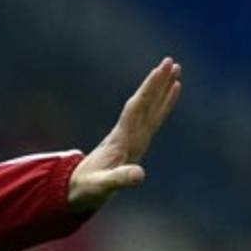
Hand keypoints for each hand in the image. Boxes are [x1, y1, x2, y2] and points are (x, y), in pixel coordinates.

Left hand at [67, 57, 181, 211]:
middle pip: (144, 103)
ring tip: (175, 69)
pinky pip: (152, 118)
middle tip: (171, 61)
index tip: (160, 72)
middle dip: (156, 83)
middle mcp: (127, 134)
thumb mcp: (102, 186)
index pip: (137, 109)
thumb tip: (140, 175)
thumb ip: (120, 179)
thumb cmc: (87, 188)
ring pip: (149, 107)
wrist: (74, 189)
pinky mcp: (135, 142)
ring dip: (161, 89)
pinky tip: (172, 92)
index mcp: (121, 140)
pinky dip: (163, 105)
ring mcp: (131, 136)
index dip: (149, 91)